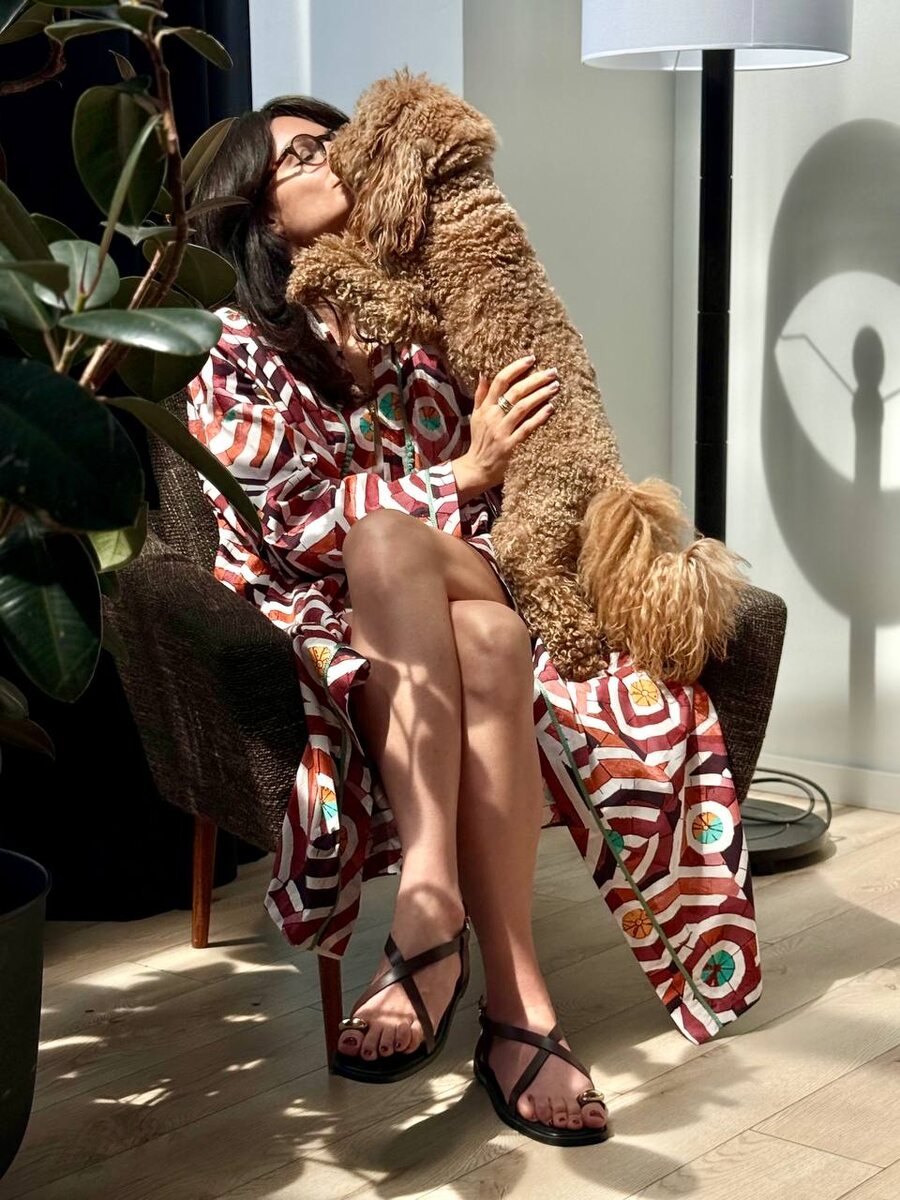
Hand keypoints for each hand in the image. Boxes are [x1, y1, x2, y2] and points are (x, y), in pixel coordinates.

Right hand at [462, 356, 559, 490]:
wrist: (477, 468)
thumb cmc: (479, 441)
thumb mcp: (476, 416)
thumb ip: (480, 395)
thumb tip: (483, 373)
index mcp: (485, 407)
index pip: (500, 381)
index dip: (516, 368)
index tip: (531, 359)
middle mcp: (493, 417)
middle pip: (516, 391)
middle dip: (535, 379)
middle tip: (552, 371)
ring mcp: (502, 431)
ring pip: (523, 407)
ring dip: (540, 395)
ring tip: (555, 386)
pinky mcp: (511, 446)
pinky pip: (527, 428)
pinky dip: (539, 417)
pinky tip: (551, 408)